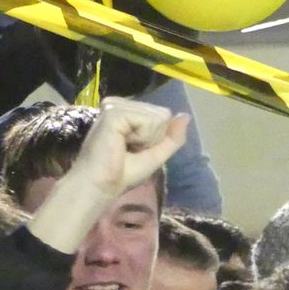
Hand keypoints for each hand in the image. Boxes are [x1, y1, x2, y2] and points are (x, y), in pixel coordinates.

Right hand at [27, 98, 187, 254]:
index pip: (161, 114)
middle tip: (129, 150)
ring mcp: (115, 106)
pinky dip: (141, 137)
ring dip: (146, 139)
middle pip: (161, 114)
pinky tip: (122, 144)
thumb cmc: (123, 173)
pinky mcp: (113, 112)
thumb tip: (185, 115)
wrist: (102, 185)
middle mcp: (119, 104)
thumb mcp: (155, 154)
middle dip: (152, 137)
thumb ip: (172, 136)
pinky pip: (147, 121)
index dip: (155, 137)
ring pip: (156, 116)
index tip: (134, 149)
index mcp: (125, 110)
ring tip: (124, 148)